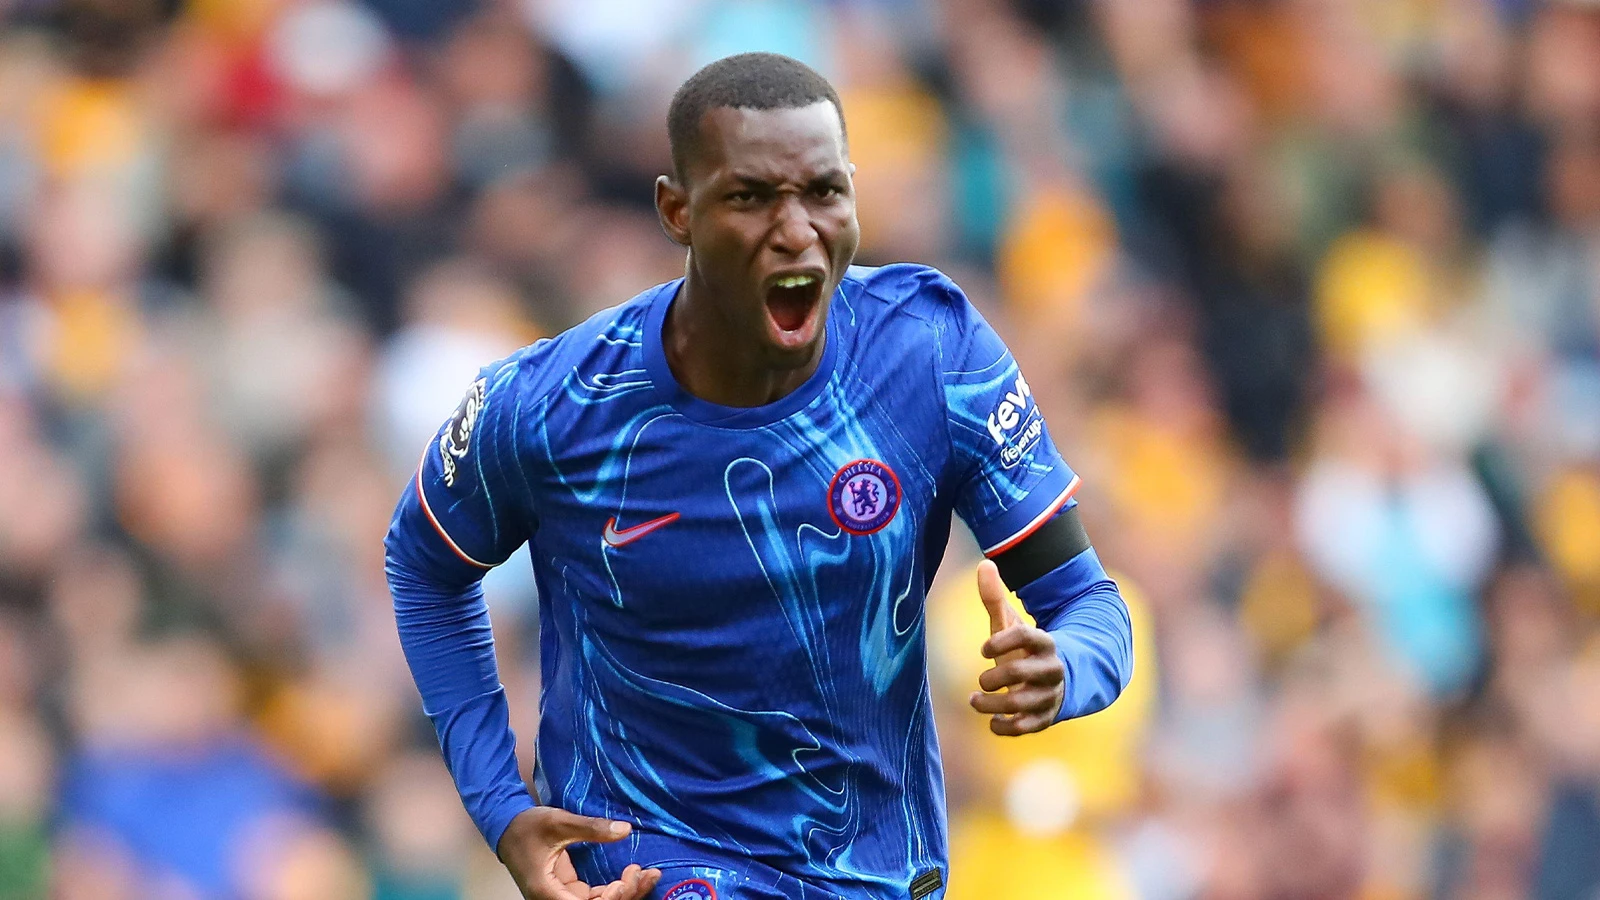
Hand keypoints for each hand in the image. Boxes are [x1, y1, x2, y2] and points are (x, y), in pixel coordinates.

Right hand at [497, 807, 660, 899]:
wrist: (507, 827)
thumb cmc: (527, 826)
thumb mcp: (559, 822)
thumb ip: (591, 828)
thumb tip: (625, 830)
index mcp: (547, 892)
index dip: (611, 899)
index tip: (626, 879)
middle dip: (626, 895)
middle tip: (647, 873)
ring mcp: (562, 898)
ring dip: (625, 893)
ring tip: (648, 874)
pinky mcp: (569, 891)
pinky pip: (596, 897)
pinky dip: (616, 889)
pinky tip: (632, 875)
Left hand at [970, 560, 1064, 735]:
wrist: (1058, 680)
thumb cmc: (1024, 650)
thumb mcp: (1011, 625)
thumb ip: (995, 599)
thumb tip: (984, 564)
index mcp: (1044, 643)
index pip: (1027, 637)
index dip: (1002, 641)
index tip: (982, 649)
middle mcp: (1051, 670)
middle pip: (1023, 672)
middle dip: (996, 677)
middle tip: (980, 680)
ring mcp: (1049, 696)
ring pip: (1023, 704)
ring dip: (993, 704)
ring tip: (974, 700)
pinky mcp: (1045, 718)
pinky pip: (1026, 728)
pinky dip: (1006, 727)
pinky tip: (992, 721)